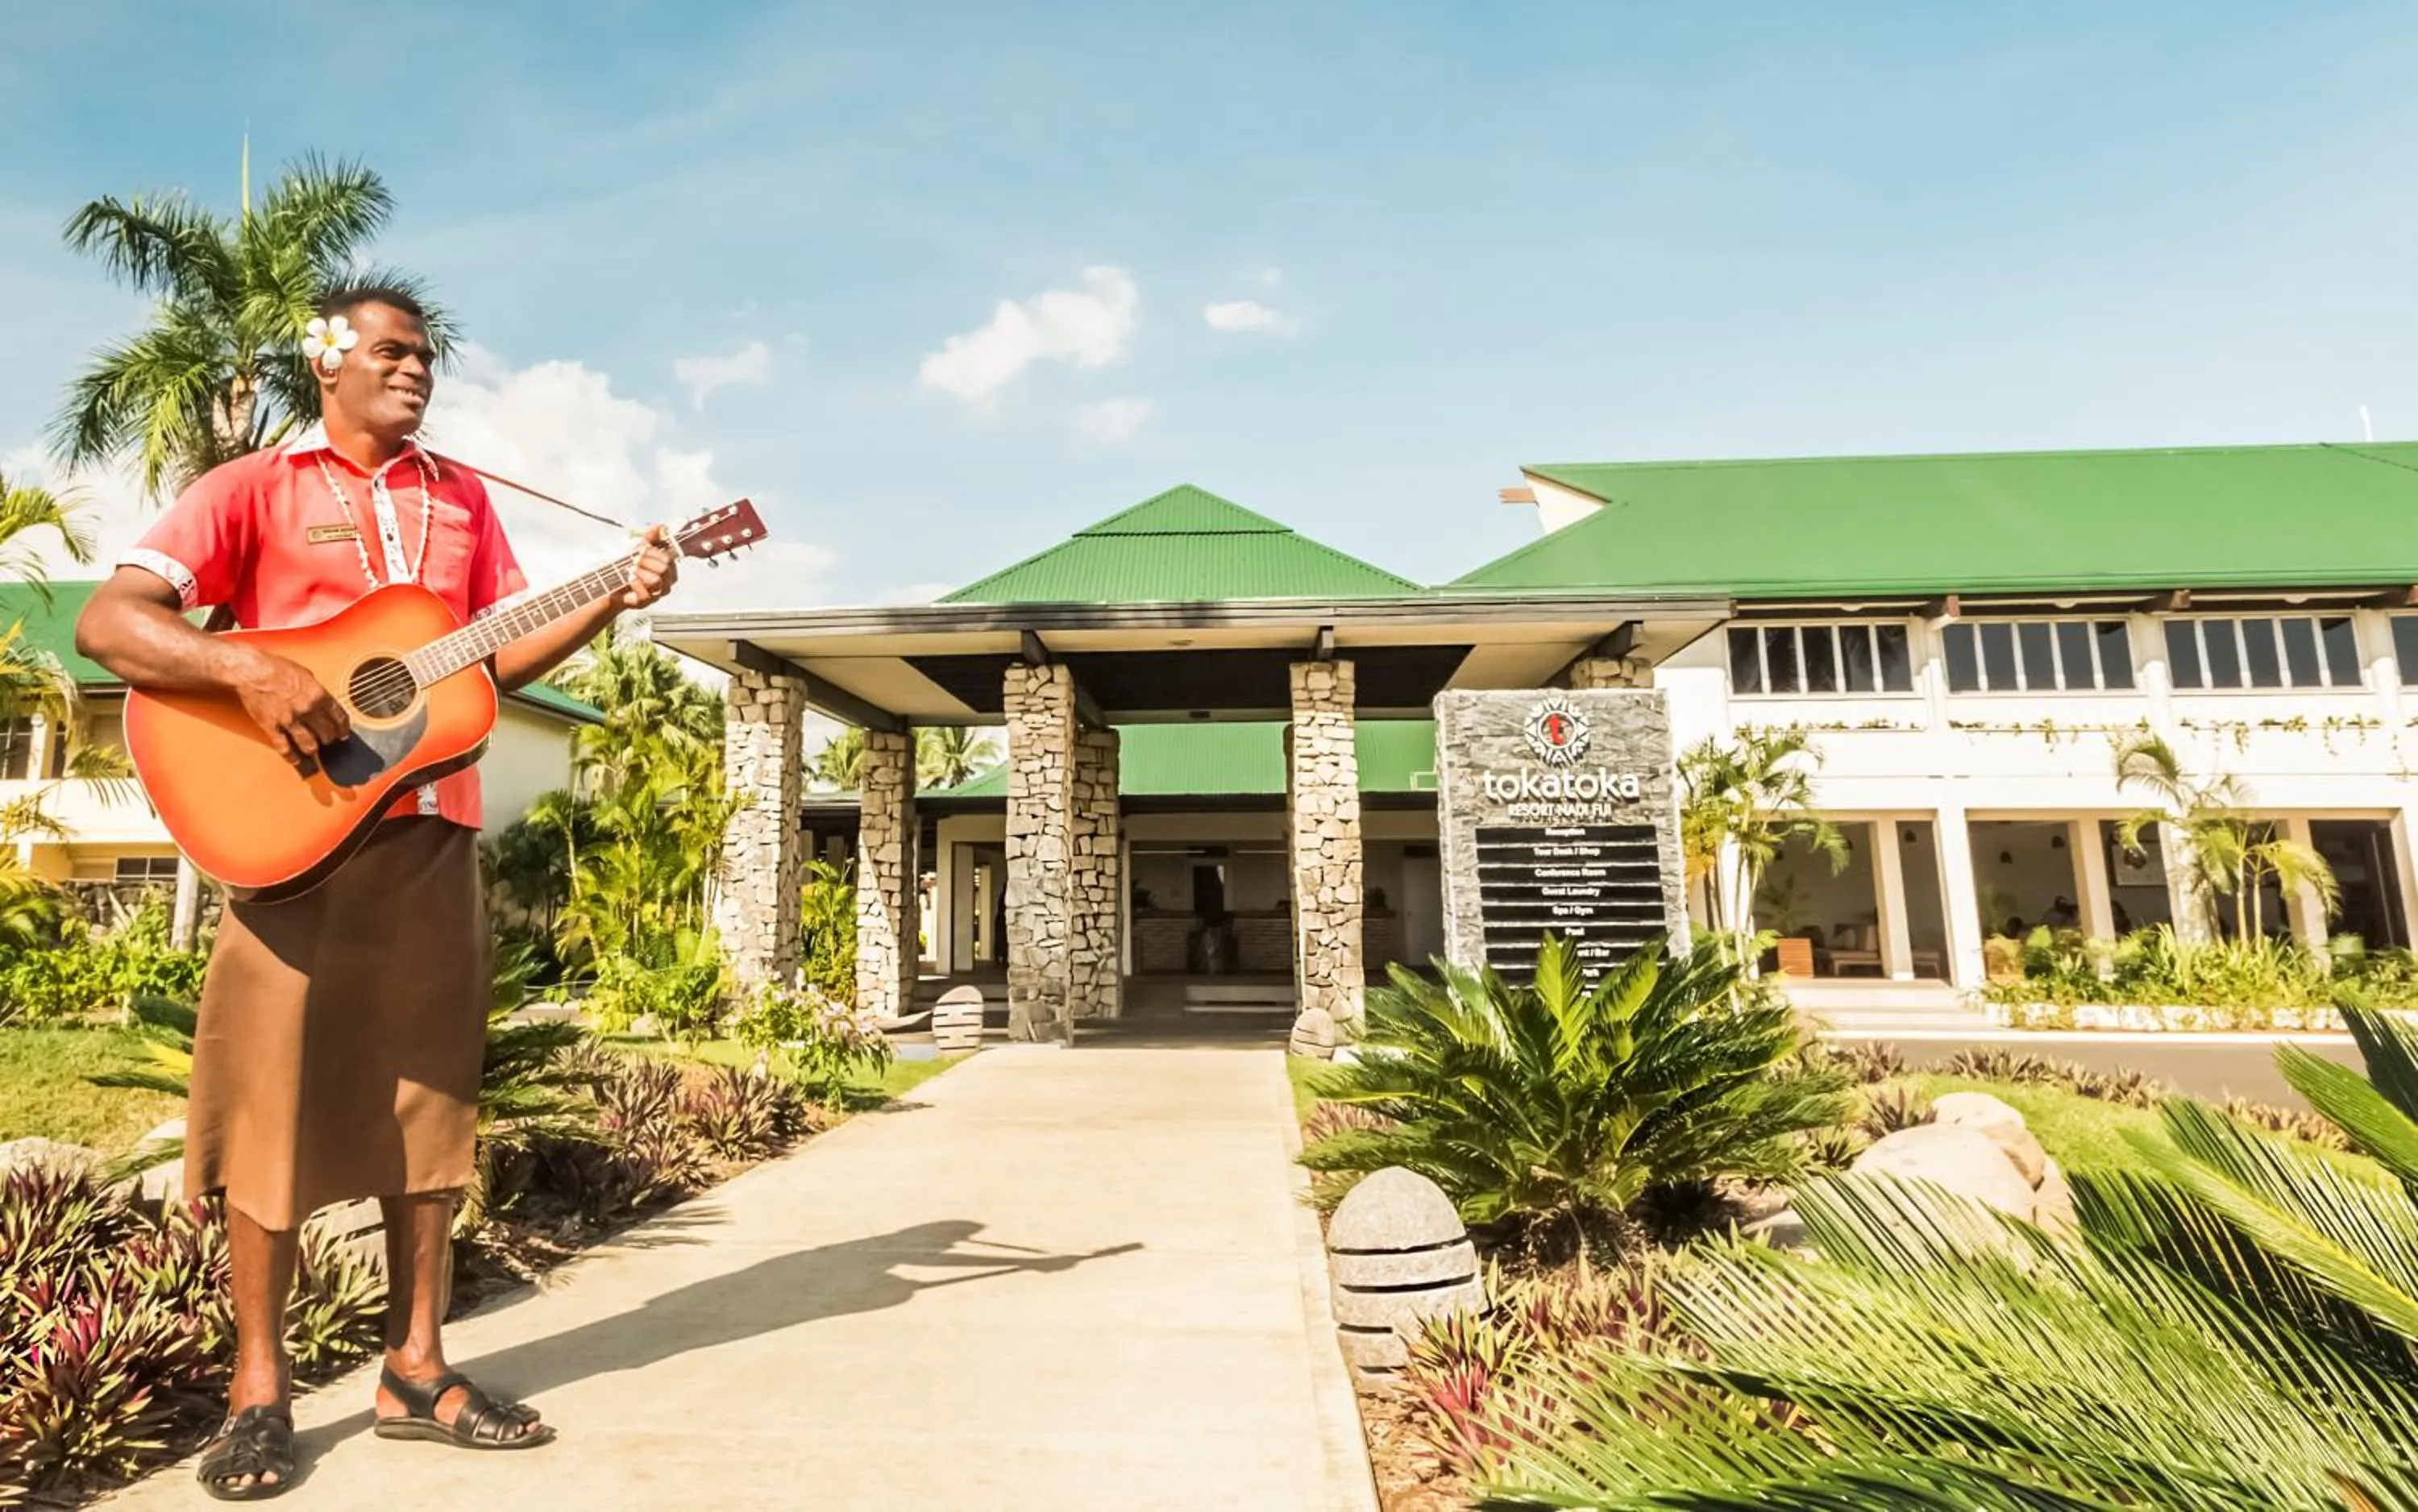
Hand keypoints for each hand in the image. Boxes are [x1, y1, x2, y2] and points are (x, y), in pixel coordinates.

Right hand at [234, 650, 351, 777]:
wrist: (250, 670)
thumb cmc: (276, 668)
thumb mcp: (305, 674)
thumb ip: (316, 691)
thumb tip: (322, 703)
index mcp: (318, 694)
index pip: (339, 718)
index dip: (343, 729)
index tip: (343, 734)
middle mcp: (307, 709)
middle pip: (327, 733)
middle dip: (329, 739)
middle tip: (328, 741)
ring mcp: (289, 720)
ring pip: (309, 745)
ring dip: (313, 750)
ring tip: (314, 749)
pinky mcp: (272, 727)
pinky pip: (285, 748)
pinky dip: (292, 757)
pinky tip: (296, 760)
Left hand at [622, 524, 678, 609]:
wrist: (611, 585)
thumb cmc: (628, 568)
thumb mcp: (638, 551)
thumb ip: (650, 539)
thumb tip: (660, 526)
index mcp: (668, 570)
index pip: (669, 559)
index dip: (655, 552)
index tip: (642, 549)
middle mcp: (666, 583)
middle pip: (664, 569)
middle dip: (648, 561)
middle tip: (635, 559)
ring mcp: (656, 594)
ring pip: (657, 581)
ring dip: (642, 571)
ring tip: (631, 568)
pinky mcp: (645, 603)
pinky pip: (646, 594)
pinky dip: (636, 583)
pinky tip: (629, 578)